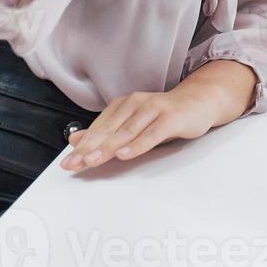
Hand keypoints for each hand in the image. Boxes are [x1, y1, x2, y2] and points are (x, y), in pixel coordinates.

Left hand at [60, 89, 218, 170]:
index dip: (82, 146)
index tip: (68, 162)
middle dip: (90, 149)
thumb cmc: (164, 116)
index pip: (98, 128)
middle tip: (74, 164)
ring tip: (93, 161)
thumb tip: (76, 139)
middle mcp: (135, 104)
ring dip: (109, 147)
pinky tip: (126, 154)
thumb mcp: (132, 123)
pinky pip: (152, 133)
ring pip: (127, 132)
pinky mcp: (171, 118)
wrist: (198, 102)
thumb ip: (105, 132)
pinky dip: (138, 145)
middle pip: (109, 130)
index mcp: (123, 105)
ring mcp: (153, 109)